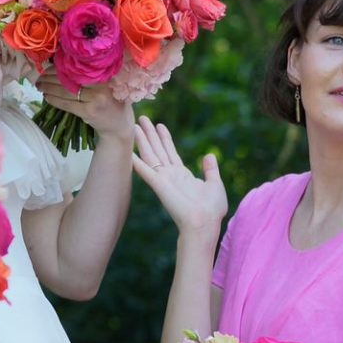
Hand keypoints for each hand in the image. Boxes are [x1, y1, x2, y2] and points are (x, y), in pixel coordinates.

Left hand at [39, 75, 132, 137]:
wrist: (119, 126)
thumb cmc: (111, 102)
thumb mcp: (106, 84)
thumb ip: (90, 76)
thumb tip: (60, 66)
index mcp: (105, 74)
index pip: (77, 68)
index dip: (60, 67)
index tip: (48, 67)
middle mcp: (101, 85)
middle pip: (70, 78)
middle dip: (50, 77)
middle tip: (39, 76)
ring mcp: (95, 99)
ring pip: (66, 91)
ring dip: (49, 88)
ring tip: (39, 85)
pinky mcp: (88, 112)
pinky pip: (67, 104)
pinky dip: (54, 100)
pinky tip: (46, 97)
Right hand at [131, 116, 227, 238]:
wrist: (205, 223)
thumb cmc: (211, 210)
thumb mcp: (214, 185)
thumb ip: (211, 170)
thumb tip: (209, 155)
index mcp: (182, 175)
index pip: (170, 152)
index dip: (165, 138)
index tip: (159, 125)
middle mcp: (170, 175)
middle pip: (157, 150)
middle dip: (149, 134)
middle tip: (141, 119)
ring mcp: (163, 179)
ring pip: (150, 155)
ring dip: (142, 141)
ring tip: (134, 126)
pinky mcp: (159, 184)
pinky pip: (144, 170)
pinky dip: (135, 161)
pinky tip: (127, 152)